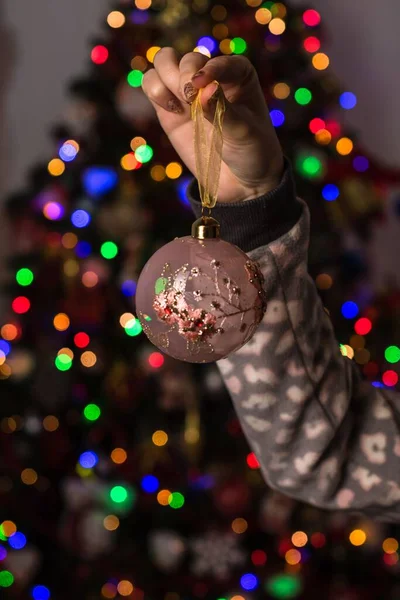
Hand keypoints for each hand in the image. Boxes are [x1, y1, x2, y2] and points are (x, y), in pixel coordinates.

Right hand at [142, 48, 283, 202]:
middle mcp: (210, 76)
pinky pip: (151, 84)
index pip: (218, 62)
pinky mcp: (169, 108)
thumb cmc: (251, 151)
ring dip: (165, 78)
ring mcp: (187, 91)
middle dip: (184, 75)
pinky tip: (173, 111)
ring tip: (179, 105)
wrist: (240, 180)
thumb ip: (221, 110)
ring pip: (163, 62)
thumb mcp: (243, 132)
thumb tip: (204, 89)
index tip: (201, 85)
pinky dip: (155, 91)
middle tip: (189, 98)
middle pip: (186, 58)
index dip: (208, 69)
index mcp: (237, 73)